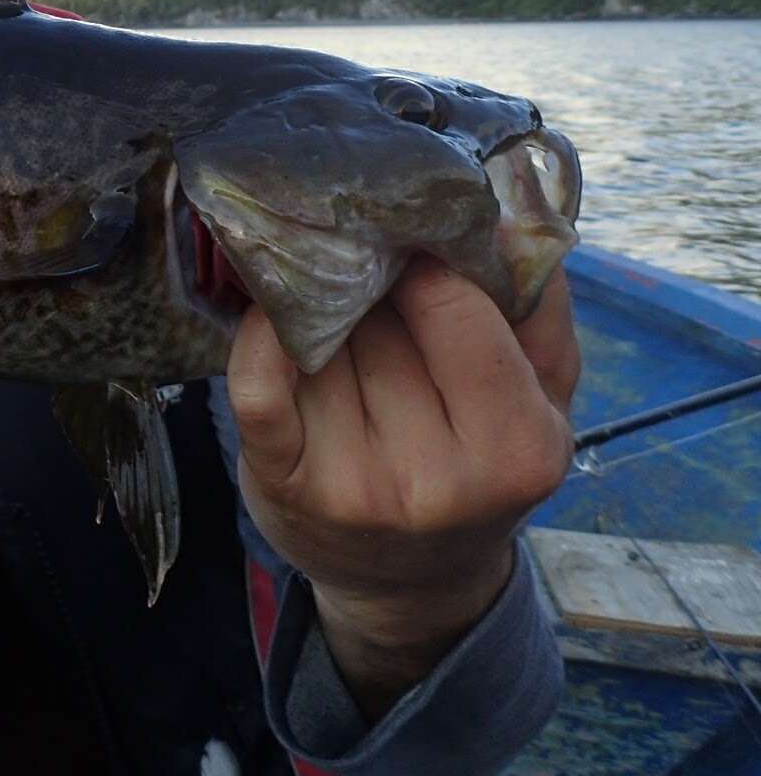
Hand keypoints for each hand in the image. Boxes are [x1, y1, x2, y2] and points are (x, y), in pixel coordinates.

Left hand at [228, 261, 578, 705]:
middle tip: (361, 253)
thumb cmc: (480, 465)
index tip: (408, 232)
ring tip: (330, 296)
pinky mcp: (282, 483)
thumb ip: (541, 311)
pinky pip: (256, 382)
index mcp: (518, 446)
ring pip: (319, 340)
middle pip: (380, 320)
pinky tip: (266, 309)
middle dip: (369, 278)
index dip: (424, 256)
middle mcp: (437, 479)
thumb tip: (513, 215)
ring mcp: (353, 486)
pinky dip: (255, 333)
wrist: (410, 581)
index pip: (455, 306)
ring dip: (319, 306)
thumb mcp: (543, 400)